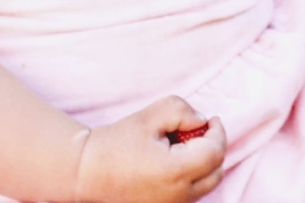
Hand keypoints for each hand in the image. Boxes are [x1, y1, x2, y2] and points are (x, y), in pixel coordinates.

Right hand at [73, 96, 226, 202]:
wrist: (85, 172)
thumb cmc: (116, 142)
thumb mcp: (150, 116)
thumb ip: (182, 111)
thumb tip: (201, 122)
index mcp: (176, 172)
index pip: (215, 153)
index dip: (218, 133)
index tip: (212, 120)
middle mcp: (177, 195)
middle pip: (216, 172)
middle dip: (214, 147)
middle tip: (199, 131)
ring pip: (205, 185)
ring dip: (203, 164)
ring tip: (182, 146)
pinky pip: (190, 194)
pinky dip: (191, 177)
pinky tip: (173, 162)